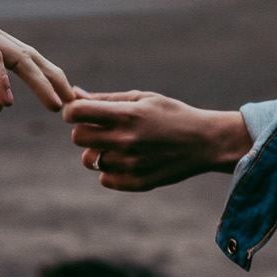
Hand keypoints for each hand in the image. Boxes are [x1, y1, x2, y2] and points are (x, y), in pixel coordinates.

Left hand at [62, 91, 252, 190]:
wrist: (204, 142)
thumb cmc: (171, 115)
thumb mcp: (142, 99)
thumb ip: (106, 99)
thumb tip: (74, 94)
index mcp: (126, 115)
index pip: (76, 113)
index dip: (72, 111)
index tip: (80, 113)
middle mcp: (126, 140)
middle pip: (77, 138)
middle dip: (84, 131)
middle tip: (100, 129)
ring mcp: (131, 164)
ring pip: (90, 160)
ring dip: (98, 152)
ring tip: (119, 145)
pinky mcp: (136, 182)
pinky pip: (105, 179)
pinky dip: (112, 171)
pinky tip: (129, 160)